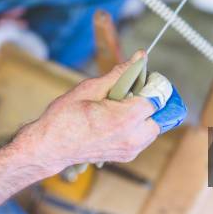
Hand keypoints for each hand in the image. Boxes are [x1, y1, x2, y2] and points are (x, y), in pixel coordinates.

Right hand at [15, 51, 158, 174]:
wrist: (50, 146)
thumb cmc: (64, 117)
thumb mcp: (91, 88)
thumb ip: (121, 73)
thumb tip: (140, 58)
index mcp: (125, 119)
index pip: (158, 98)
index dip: (153, 84)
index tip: (144, 77)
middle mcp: (132, 138)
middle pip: (162, 114)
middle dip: (153, 100)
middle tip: (135, 90)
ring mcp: (131, 150)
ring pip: (155, 127)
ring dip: (147, 113)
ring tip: (125, 104)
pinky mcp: (127, 155)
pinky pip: (144, 137)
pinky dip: (139, 124)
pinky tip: (120, 117)